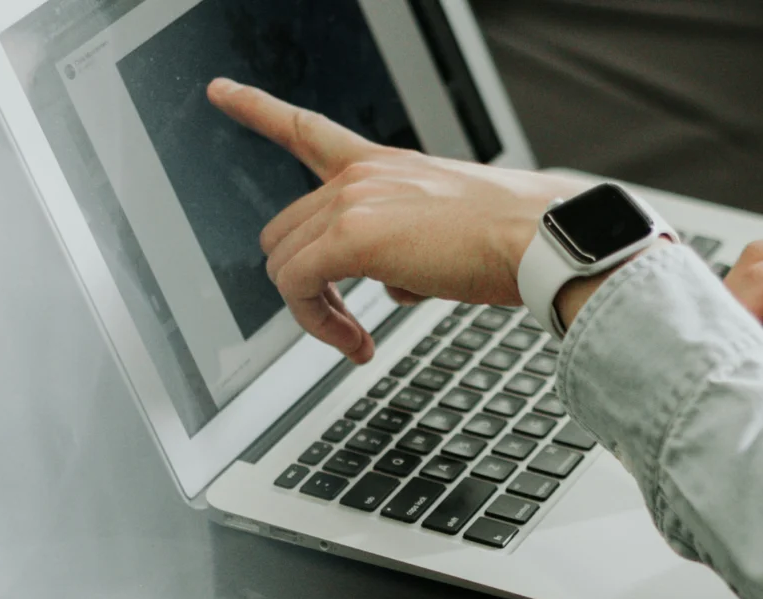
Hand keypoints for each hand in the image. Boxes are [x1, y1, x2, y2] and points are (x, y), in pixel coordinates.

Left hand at [207, 78, 584, 362]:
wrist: (541, 238)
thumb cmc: (516, 239)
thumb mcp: (452, 230)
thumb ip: (409, 248)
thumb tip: (394, 287)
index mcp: (386, 166)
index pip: (309, 130)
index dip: (258, 108)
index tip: (221, 90)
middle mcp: (363, 175)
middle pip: (286, 230)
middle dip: (306, 282)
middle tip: (346, 321)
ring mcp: (354, 201)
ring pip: (285, 264)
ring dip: (314, 311)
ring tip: (355, 338)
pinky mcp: (352, 238)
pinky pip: (298, 288)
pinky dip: (319, 323)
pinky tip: (356, 343)